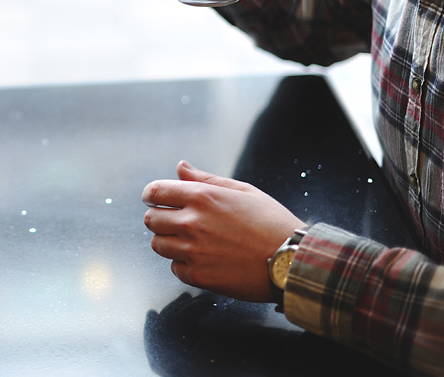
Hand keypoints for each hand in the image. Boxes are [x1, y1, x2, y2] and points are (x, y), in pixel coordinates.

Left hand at [142, 160, 306, 301]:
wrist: (293, 261)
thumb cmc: (271, 222)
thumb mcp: (242, 191)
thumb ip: (205, 178)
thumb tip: (179, 167)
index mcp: (202, 197)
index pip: (154, 191)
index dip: (152, 195)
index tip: (156, 199)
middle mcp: (192, 223)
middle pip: (151, 219)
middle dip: (160, 218)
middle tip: (177, 222)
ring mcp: (193, 251)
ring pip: (158, 245)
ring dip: (169, 242)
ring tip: (192, 242)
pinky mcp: (198, 276)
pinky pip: (174, 268)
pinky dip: (184, 265)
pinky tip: (204, 260)